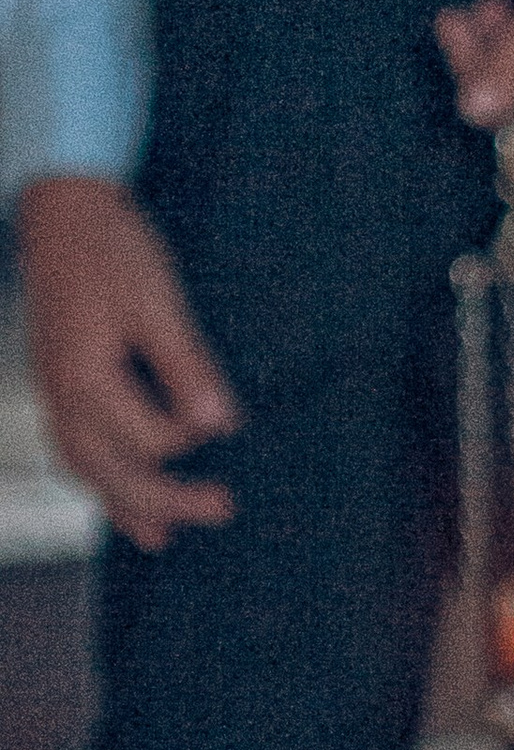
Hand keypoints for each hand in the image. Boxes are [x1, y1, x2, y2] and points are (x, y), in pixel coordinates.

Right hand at [16, 173, 239, 547]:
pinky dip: (98, 481)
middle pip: (113, 473)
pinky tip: (122, 500)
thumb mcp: (158, 303)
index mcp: (85, 377)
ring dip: (123, 505)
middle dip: (169, 499)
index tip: (224, 418)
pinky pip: (72, 450)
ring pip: (84, 470)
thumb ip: (186, 366)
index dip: (192, 434)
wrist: (61, 211)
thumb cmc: (113, 252)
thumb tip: (219, 423)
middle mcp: (61, 397)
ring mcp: (52, 395)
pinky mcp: (56, 388)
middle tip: (223, 508)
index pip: (150, 439)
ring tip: (163, 538)